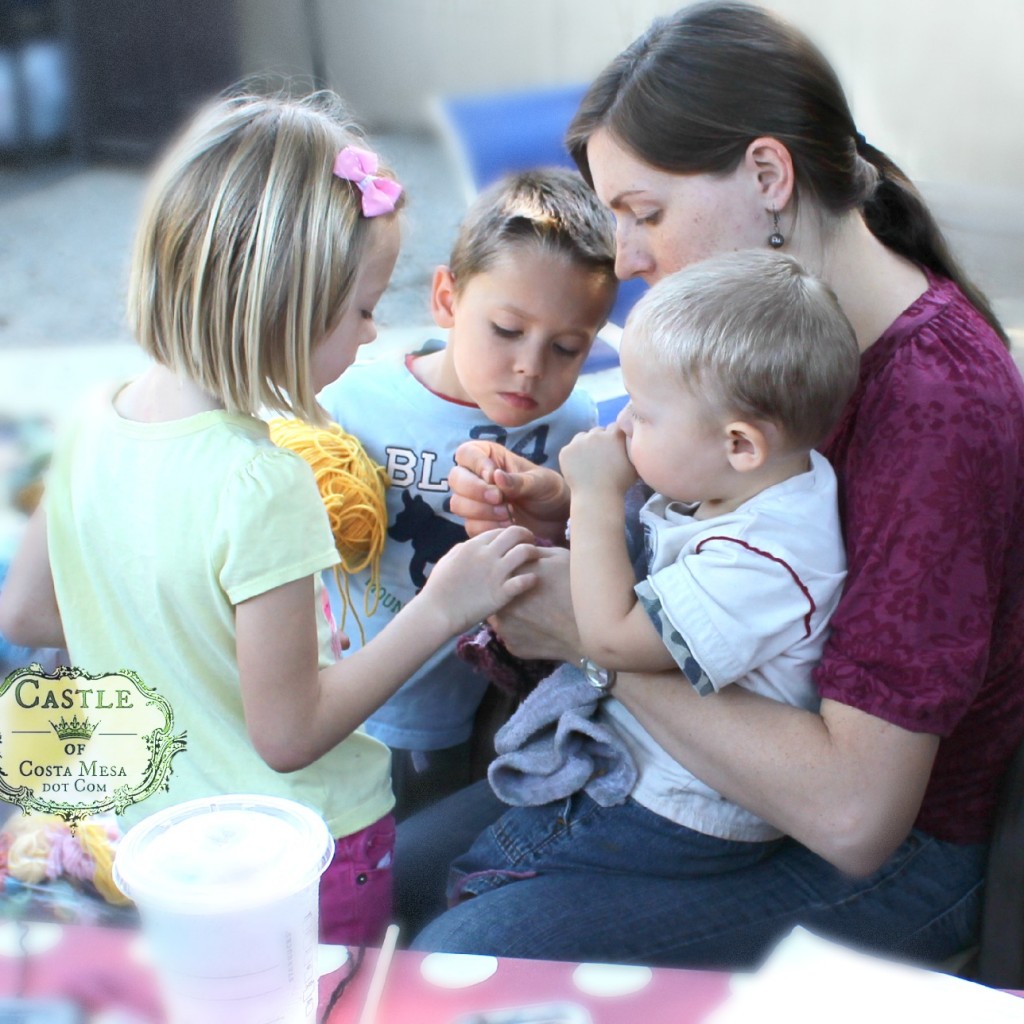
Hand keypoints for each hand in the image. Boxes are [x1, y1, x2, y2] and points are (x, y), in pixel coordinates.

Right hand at [423, 525, 539, 633]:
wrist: (436, 613)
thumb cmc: (438, 588)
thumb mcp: (447, 560)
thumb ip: (463, 549)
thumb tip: (474, 544)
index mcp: (473, 546)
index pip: (499, 530)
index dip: (511, 533)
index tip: (516, 540)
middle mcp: (486, 555)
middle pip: (515, 533)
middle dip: (527, 536)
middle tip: (532, 544)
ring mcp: (495, 573)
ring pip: (524, 552)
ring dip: (534, 553)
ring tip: (537, 560)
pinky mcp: (501, 593)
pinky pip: (525, 580)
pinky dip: (532, 578)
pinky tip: (533, 581)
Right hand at [448, 440, 569, 541]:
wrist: (556, 520)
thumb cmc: (549, 492)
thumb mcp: (540, 482)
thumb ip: (519, 480)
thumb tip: (496, 477)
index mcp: (489, 457)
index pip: (465, 453)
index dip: (476, 464)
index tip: (494, 476)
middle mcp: (477, 477)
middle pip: (455, 479)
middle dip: (476, 490)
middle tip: (500, 499)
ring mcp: (474, 502)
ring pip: (458, 504)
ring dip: (481, 511)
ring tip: (507, 514)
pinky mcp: (478, 523)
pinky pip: (469, 526)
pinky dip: (487, 527)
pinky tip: (506, 526)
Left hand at [489, 545, 580, 662]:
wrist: (590, 630)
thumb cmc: (577, 588)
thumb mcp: (559, 557)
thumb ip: (534, 553)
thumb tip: (522, 551)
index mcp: (509, 577)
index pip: (501, 569)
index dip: (514, 571)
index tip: (528, 574)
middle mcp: (500, 602)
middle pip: (498, 594)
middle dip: (510, 593)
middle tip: (533, 596)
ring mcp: (504, 628)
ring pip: (503, 616)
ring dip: (514, 613)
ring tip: (537, 613)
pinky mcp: (512, 647)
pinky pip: (513, 635)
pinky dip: (522, 632)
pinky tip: (540, 628)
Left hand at [559, 424, 636, 495]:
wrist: (597, 497)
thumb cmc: (619, 484)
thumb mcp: (634, 463)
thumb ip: (630, 447)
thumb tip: (630, 439)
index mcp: (615, 435)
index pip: (614, 427)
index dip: (614, 437)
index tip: (613, 448)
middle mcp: (596, 434)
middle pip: (597, 431)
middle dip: (599, 441)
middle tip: (600, 457)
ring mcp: (579, 441)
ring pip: (582, 437)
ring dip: (585, 445)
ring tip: (588, 462)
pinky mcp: (566, 451)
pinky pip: (570, 449)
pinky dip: (572, 456)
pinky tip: (578, 468)